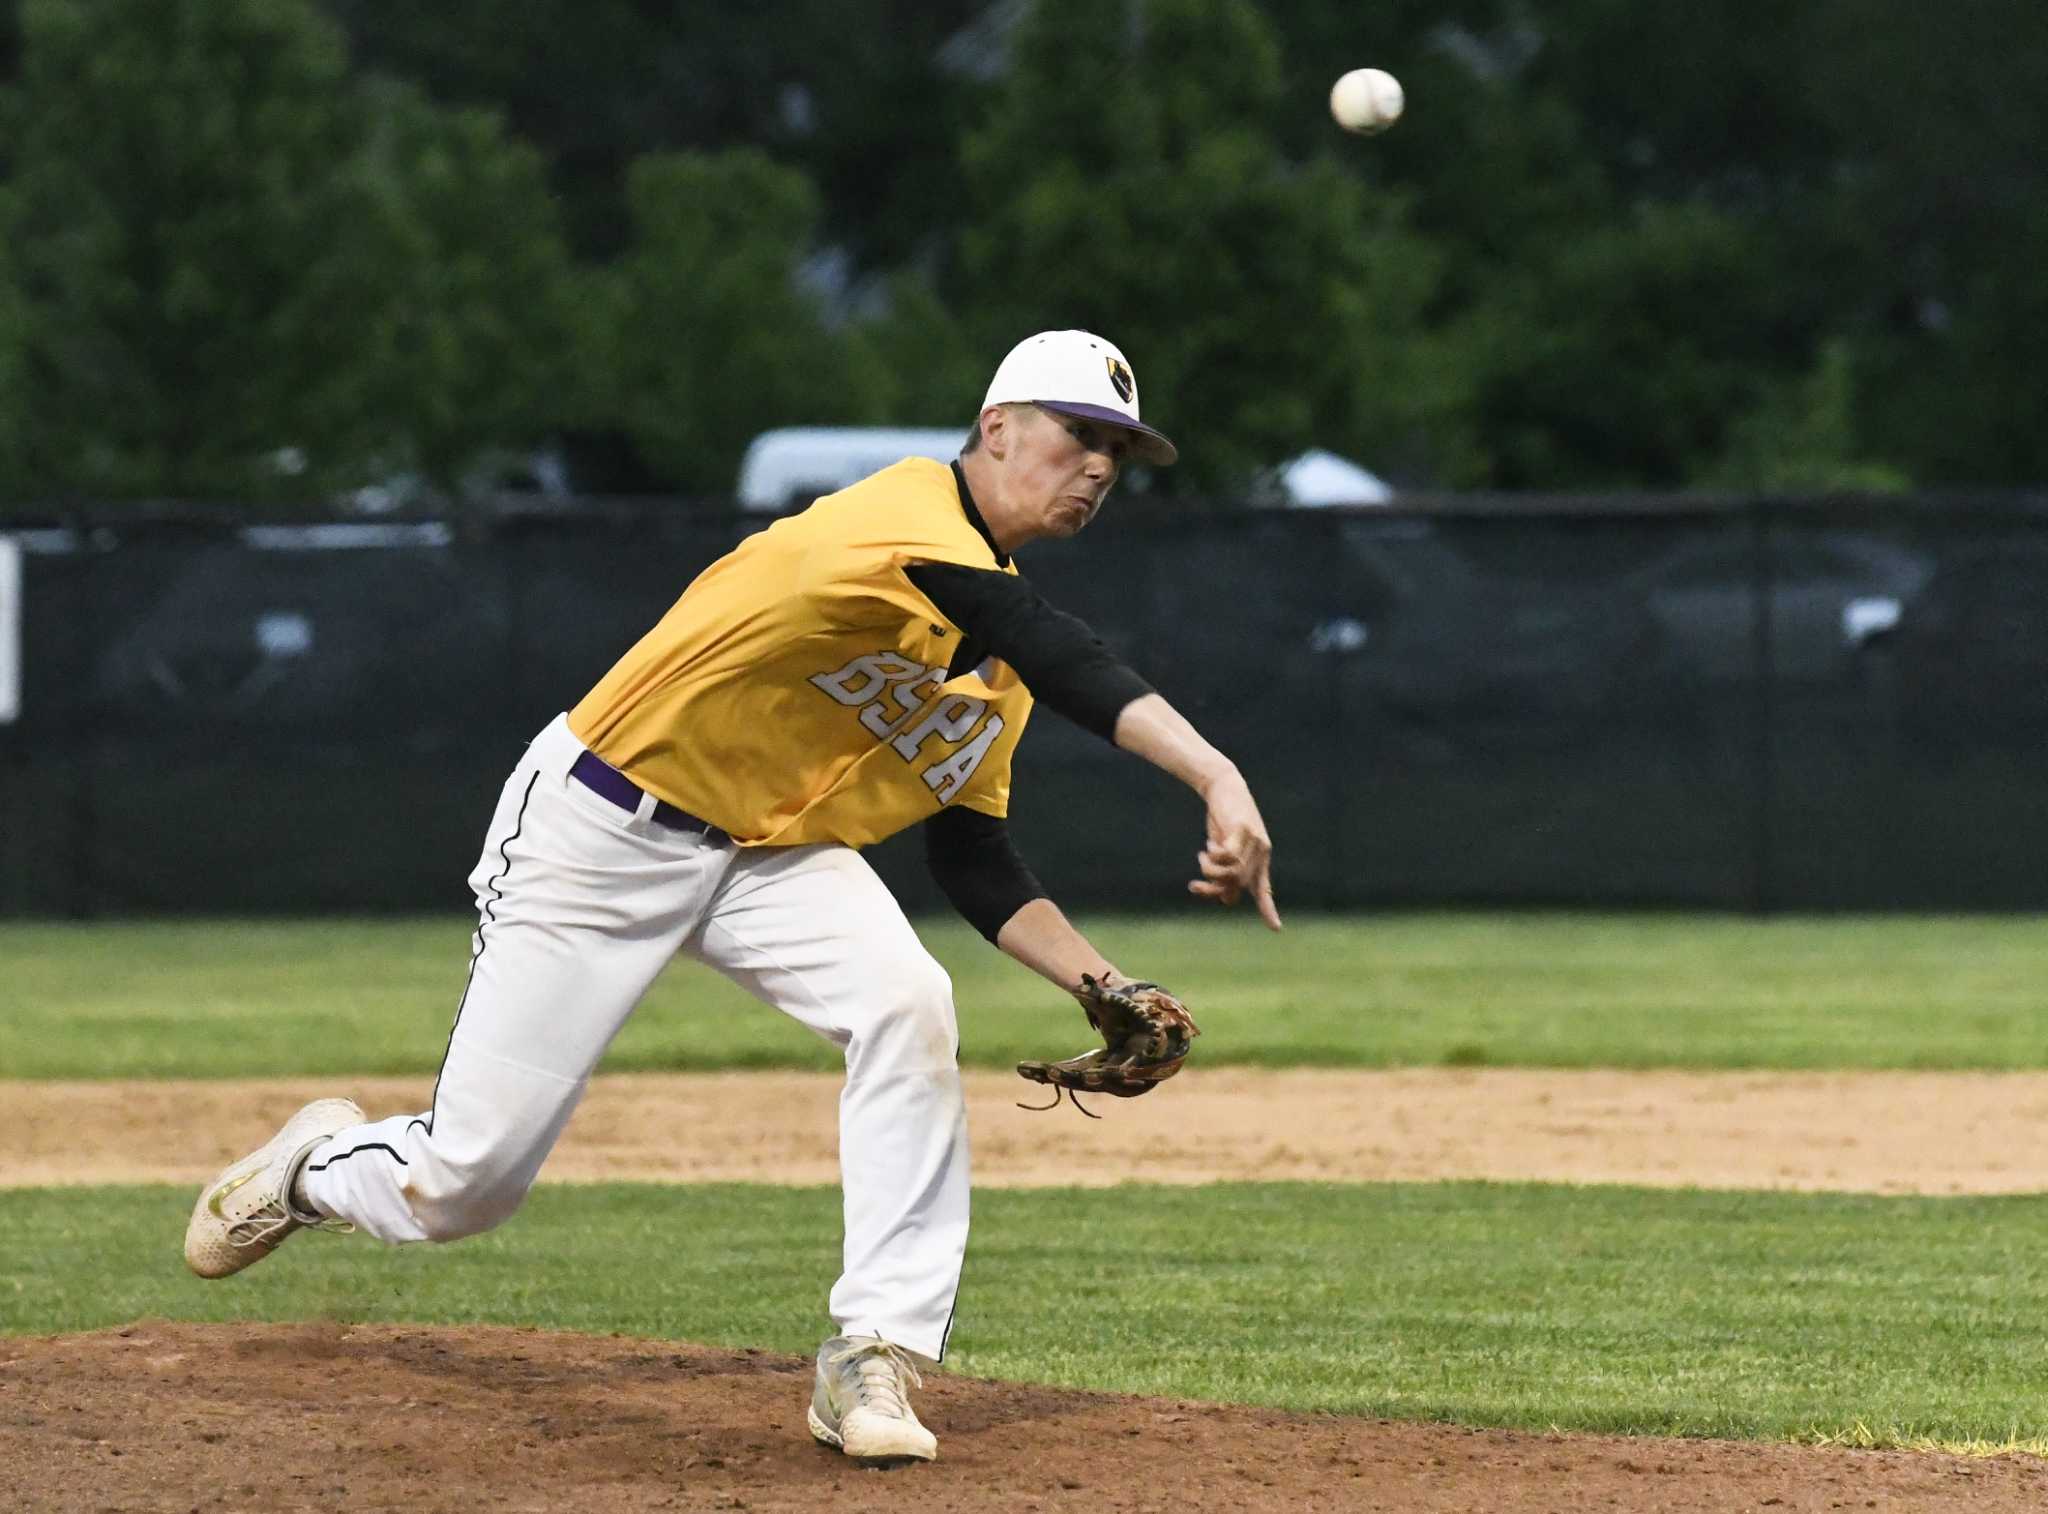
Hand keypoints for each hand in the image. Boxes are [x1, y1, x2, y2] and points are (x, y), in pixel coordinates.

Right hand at [1190, 767, 1281, 929]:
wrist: (1223, 786)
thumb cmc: (1223, 818)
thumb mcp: (1223, 848)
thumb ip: (1227, 871)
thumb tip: (1227, 900)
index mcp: (1260, 858)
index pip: (1264, 888)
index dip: (1268, 909)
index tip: (1276, 929)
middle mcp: (1261, 851)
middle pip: (1239, 884)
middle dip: (1214, 889)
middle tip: (1194, 886)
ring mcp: (1254, 841)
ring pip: (1234, 872)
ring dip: (1211, 872)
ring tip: (1201, 858)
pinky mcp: (1242, 830)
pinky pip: (1228, 856)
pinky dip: (1214, 857)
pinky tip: (1207, 847)